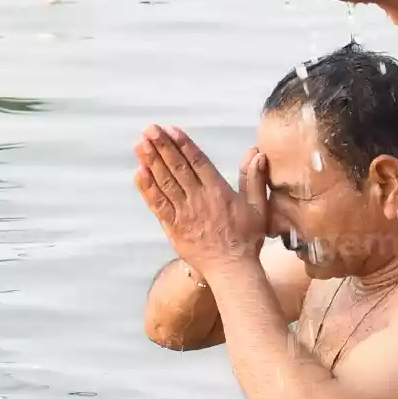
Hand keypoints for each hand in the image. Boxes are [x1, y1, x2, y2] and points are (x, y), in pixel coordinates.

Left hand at [134, 125, 268, 276]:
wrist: (232, 269)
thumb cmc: (246, 239)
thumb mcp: (258, 207)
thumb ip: (254, 178)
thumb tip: (257, 153)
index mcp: (218, 191)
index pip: (197, 161)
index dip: (182, 144)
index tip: (170, 129)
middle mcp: (199, 199)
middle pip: (177, 167)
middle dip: (162, 146)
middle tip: (149, 129)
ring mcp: (184, 213)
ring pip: (165, 182)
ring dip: (151, 162)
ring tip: (140, 144)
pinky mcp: (173, 227)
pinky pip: (158, 204)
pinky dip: (147, 188)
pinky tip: (139, 172)